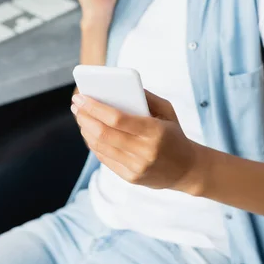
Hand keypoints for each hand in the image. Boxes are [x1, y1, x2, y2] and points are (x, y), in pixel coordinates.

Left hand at [71, 91, 206, 194]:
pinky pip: (105, 159)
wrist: (188, 169)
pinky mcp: (131, 178)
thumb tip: (118, 86)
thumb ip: (145, 96)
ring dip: (86, 130)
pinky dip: (94, 144)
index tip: (81, 96)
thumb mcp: (167, 111)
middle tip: (76, 105)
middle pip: (105, 133)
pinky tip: (89, 132)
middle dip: (85, 117)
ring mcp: (137, 167)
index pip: (118, 118)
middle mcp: (145, 151)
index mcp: (155, 131)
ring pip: (101, 147)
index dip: (95, 107)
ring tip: (80, 117)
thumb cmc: (174, 134)